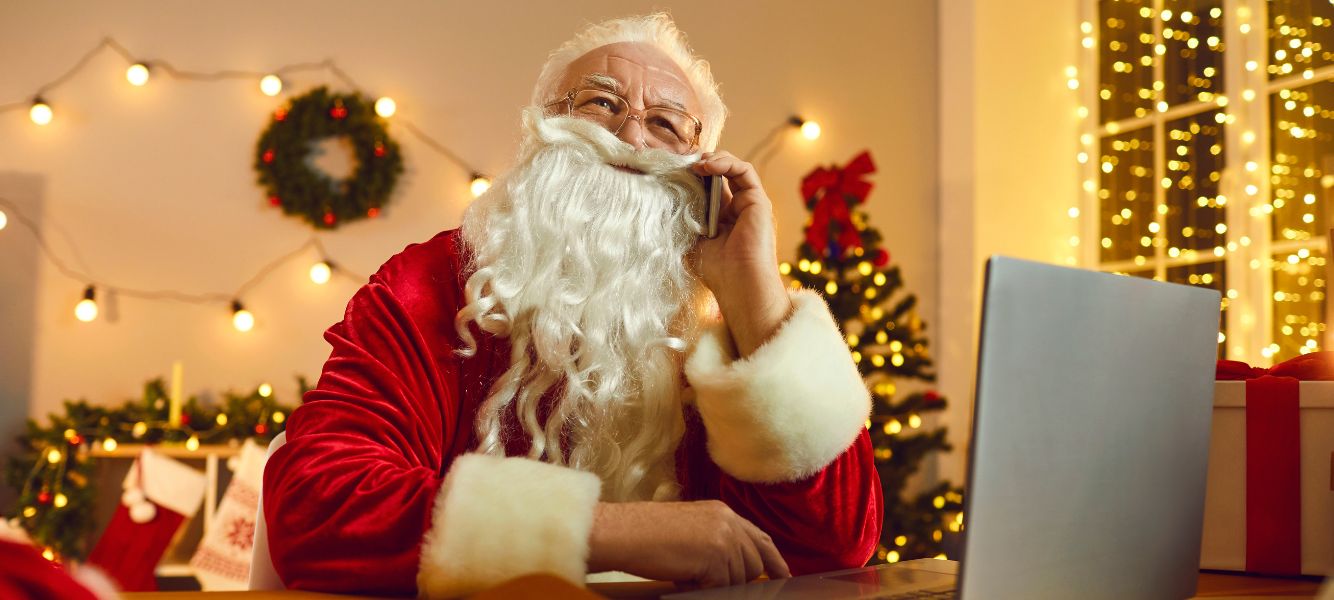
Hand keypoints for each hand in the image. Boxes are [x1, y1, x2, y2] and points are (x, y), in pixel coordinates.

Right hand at [587, 500, 790, 586]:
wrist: (624, 532)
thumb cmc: (646, 534)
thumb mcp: (690, 529)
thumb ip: (717, 542)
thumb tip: (735, 571)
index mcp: (723, 512)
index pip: (760, 538)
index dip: (774, 560)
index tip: (782, 576)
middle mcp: (728, 522)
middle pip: (754, 563)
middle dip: (741, 581)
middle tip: (714, 584)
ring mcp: (723, 539)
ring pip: (739, 579)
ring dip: (716, 585)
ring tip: (688, 578)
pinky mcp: (715, 558)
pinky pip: (721, 587)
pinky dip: (702, 590)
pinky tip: (683, 581)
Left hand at [689, 151, 792, 355]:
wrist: (739, 285)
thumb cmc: (716, 271)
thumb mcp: (690, 241)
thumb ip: (682, 221)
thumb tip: (662, 201)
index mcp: (720, 219)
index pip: (706, 188)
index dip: (691, 176)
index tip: (672, 170)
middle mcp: (736, 209)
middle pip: (719, 175)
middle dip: (699, 164)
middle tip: (681, 161)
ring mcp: (749, 204)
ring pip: (733, 168)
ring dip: (712, 160)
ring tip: (694, 163)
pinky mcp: (759, 201)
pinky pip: (744, 171)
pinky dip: (725, 163)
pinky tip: (706, 166)